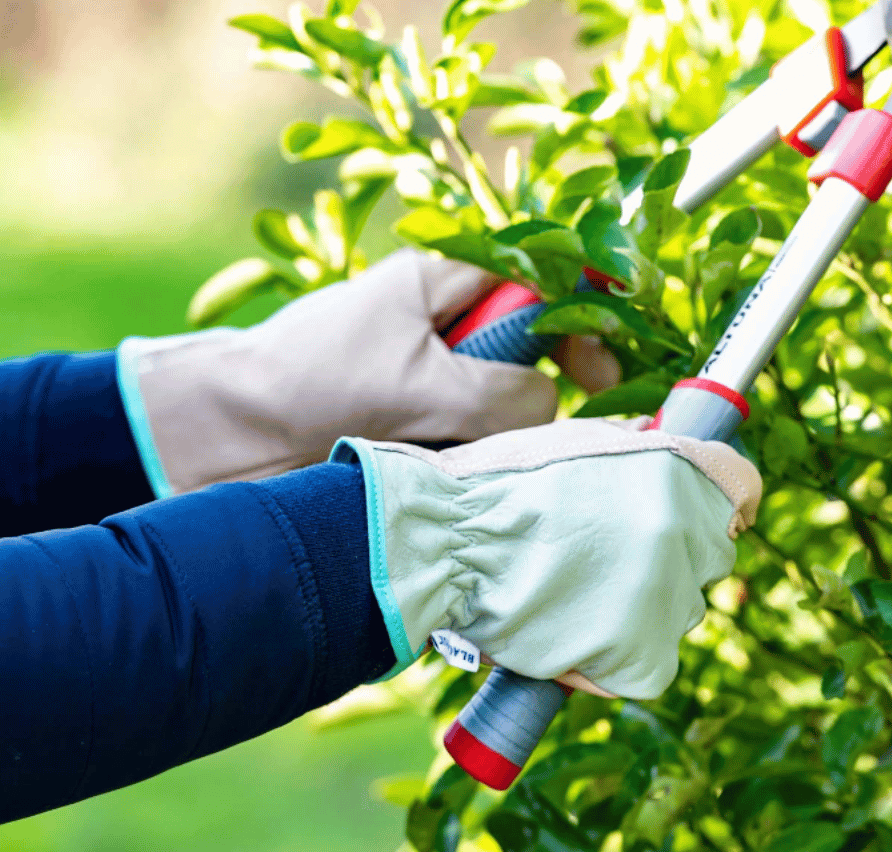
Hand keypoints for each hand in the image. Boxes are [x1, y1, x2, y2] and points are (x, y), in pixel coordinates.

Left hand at [118, 249, 617, 496]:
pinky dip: (462, 454)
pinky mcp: (409, 418)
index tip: (598, 369)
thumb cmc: (318, 381)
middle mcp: (436, 324)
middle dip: (527, 389)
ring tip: (451, 451)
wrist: (234, 432)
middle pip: (519, 349)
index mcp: (438, 282)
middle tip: (522, 427)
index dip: (575, 320)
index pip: (534, 283)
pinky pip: (461, 434)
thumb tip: (553, 407)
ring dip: (487, 432)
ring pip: (493, 401)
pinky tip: (440, 469)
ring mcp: (422, 374)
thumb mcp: (423, 381)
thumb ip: (504, 392)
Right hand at [332, 417, 761, 697]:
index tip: (695, 517)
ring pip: (677, 611)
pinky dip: (616, 659)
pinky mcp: (640, 658)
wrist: (439, 544)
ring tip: (570, 596)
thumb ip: (629, 446)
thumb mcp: (567, 439)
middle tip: (604, 558)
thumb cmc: (489, 486)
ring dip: (639, 608)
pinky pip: (648, 664)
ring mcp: (667, 597)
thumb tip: (657, 443)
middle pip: (709, 555)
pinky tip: (569, 634)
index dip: (718, 504)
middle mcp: (685, 530)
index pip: (741, 490)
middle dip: (669, 556)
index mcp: (678, 467)